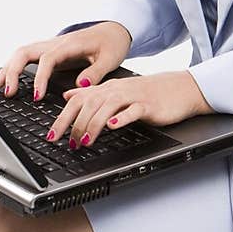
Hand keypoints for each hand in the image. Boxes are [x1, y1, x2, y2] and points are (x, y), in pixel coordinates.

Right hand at [0, 21, 131, 100]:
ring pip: (21, 53)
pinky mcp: (48, 52)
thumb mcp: (110, 59)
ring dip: (7, 69)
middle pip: (25, 52)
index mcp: (69, 45)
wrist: (113, 30)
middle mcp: (55, 43)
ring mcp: (49, 47)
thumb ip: (96, 72)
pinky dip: (12, 67)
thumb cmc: (111, 44)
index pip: (47, 60)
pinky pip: (25, 57)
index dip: (40, 78)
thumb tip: (80, 84)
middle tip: (9, 93)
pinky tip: (3, 80)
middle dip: (13, 71)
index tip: (37, 96)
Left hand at [45, 71, 212, 149]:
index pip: (77, 100)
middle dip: (73, 125)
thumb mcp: (116, 91)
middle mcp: (116, 90)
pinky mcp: (148, 105)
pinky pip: (133, 110)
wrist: (180, 88)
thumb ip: (91, 93)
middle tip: (66, 143)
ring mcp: (132, 96)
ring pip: (106, 108)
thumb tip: (67, 96)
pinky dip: (121, 118)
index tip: (52, 136)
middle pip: (88, 105)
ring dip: (93, 125)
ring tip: (84, 141)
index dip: (62, 118)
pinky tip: (113, 126)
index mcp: (106, 89)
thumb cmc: (148, 93)